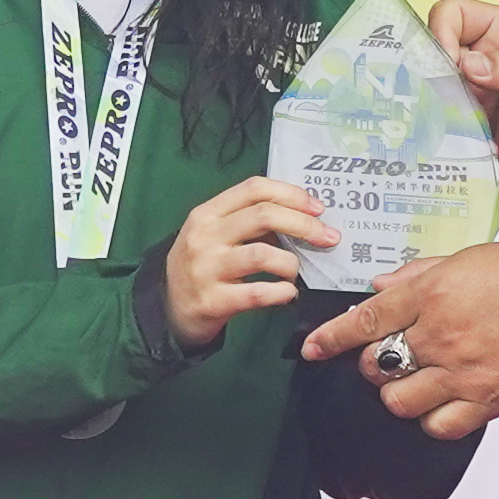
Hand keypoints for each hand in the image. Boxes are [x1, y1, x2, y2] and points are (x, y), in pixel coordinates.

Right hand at [158, 177, 331, 353]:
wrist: (169, 309)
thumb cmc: (203, 266)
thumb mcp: (215, 235)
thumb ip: (249, 222)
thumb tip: (304, 217)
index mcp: (207, 213)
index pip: (254, 189)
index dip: (291, 194)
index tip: (318, 207)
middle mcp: (205, 236)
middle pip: (264, 216)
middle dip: (304, 225)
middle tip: (329, 238)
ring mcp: (207, 268)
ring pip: (263, 254)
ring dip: (292, 263)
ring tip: (296, 272)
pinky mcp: (213, 301)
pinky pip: (258, 293)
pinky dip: (281, 292)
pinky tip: (288, 293)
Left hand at [298, 236, 498, 439]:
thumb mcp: (468, 257)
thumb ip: (420, 274)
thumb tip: (381, 286)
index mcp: (432, 295)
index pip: (364, 321)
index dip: (331, 338)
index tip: (313, 348)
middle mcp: (439, 337)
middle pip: (376, 365)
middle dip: (372, 362)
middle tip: (388, 355)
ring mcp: (461, 374)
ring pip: (399, 401)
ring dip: (399, 392)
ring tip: (416, 381)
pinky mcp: (486, 402)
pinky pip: (438, 425)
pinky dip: (433, 418)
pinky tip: (442, 402)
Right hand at [432, 0, 498, 191]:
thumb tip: (469, 63)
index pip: (453, 14)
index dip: (442, 33)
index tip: (452, 63)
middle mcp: (482, 58)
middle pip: (434, 54)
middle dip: (433, 75)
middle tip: (445, 99)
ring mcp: (476, 93)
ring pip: (435, 92)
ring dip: (439, 108)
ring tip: (458, 124)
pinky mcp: (473, 126)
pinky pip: (445, 126)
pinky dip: (447, 134)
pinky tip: (464, 143)